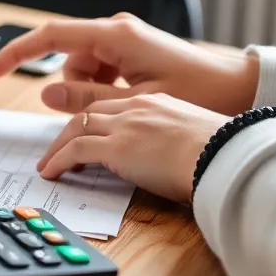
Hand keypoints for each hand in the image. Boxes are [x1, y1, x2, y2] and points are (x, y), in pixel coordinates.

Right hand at [0, 13, 258, 116]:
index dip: (13, 53)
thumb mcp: (135, 103)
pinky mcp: (135, 52)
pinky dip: (104, 91)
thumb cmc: (198, 94)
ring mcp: (126, 40)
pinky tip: (130, 105)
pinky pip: (102, 71)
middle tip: (96, 118)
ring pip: (83, 69)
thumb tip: (46, 92)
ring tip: (126, 112)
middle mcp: (117, 30)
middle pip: (68, 59)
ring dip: (90, 94)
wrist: (243, 90)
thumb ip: (87, 97)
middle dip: (71, 90)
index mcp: (115, 34)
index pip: (49, 37)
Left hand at [36, 93, 225, 202]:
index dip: (97, 122)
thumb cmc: (221, 152)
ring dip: (59, 147)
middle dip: (70, 131)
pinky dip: (60, 160)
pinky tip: (53, 173)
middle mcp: (137, 107)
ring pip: (78, 128)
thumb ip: (173, 140)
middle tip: (58, 149)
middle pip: (91, 113)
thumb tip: (168, 159)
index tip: (90, 135)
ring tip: (49, 164)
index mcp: (156, 102)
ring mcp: (126, 125)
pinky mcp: (118, 146)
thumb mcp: (193, 138)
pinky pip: (77, 149)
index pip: (114, 107)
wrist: (227, 154)